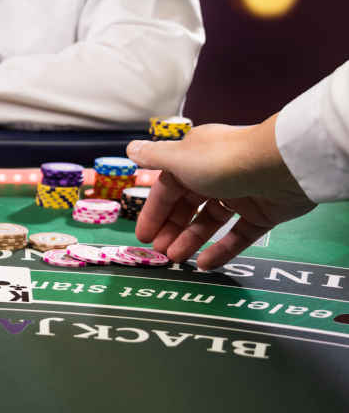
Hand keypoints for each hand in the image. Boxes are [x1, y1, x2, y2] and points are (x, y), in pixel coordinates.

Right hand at [126, 115, 314, 269]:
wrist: (280, 166)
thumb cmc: (222, 161)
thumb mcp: (179, 158)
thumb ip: (153, 157)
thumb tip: (131, 148)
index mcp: (194, 158)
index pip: (167, 188)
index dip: (154, 211)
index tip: (143, 235)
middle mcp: (215, 174)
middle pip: (188, 206)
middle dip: (171, 229)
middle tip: (160, 251)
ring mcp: (240, 194)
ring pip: (210, 221)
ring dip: (191, 239)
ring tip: (176, 258)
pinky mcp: (262, 213)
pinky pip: (238, 234)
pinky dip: (222, 249)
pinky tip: (206, 264)